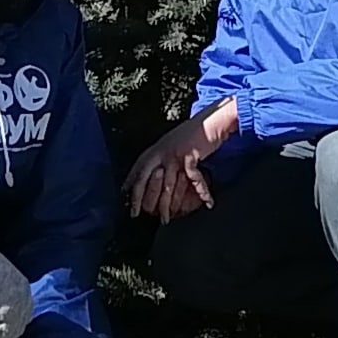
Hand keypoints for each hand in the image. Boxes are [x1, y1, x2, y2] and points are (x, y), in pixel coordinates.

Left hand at [126, 101, 239, 220]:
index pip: (138, 169)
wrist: (213, 118)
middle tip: (137, 214)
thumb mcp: (173, 143)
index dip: (130, 185)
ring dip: (167, 205)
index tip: (124, 198)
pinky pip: (193, 179)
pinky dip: (202, 192)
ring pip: (167, 185)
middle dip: (140, 198)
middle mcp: (161, 151)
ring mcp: (174, 153)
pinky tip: (207, 202)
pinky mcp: (189, 155)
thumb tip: (157, 173)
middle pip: (145, 179)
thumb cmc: (195, 133)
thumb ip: (163, 156)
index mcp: (156, 148)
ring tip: (166, 219)